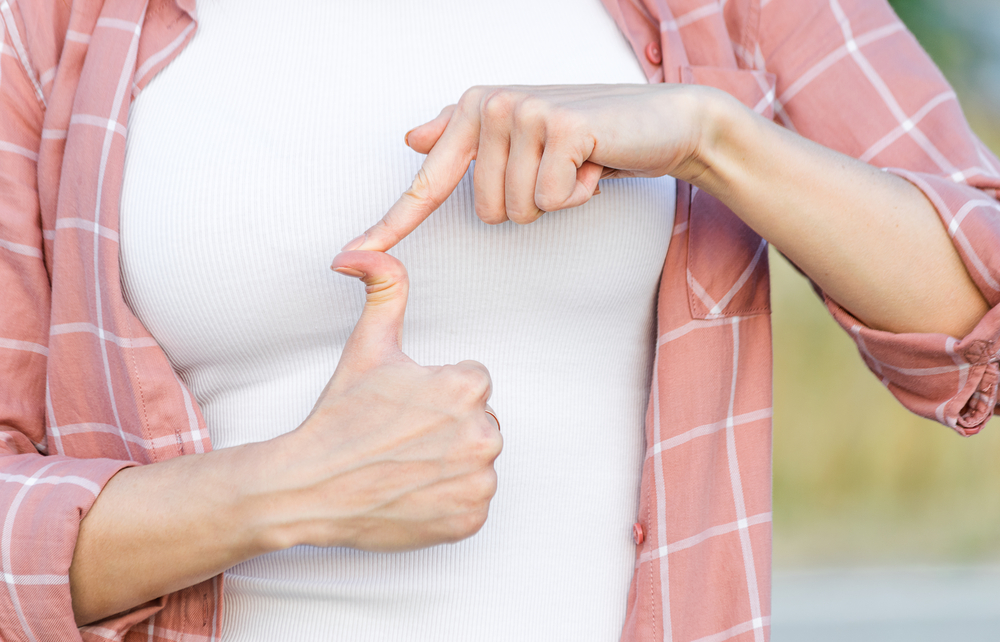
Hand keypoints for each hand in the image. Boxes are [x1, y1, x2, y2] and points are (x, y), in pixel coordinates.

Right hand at [267, 250, 502, 551]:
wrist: (308, 487)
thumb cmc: (339, 417)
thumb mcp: (367, 345)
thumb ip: (383, 288)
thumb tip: (362, 251)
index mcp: (467, 388)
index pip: (473, 384)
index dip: (436, 393)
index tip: (405, 408)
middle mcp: (484, 434)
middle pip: (480, 422)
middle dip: (447, 428)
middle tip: (402, 438)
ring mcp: (478, 481)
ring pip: (478, 461)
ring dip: (450, 464)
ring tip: (406, 465)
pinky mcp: (471, 519)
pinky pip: (473, 501)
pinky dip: (449, 500)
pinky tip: (413, 492)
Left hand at [343, 84, 710, 251]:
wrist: (661, 118)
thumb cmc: (587, 135)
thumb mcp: (521, 136)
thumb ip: (464, 137)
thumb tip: (411, 136)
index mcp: (470, 110)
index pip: (426, 184)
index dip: (387, 226)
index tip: (345, 259)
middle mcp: (488, 105)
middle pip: (486, 212)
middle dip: (529, 203)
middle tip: (557, 169)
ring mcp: (522, 112)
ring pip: (518, 210)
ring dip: (556, 198)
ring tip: (576, 164)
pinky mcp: (561, 126)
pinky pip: (551, 200)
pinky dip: (579, 193)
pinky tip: (594, 163)